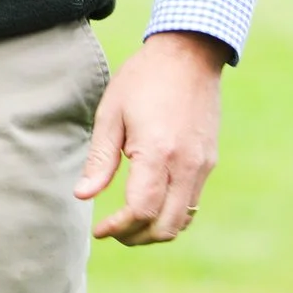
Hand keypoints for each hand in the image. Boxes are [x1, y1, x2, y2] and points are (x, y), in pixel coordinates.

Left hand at [74, 30, 226, 244]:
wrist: (189, 55)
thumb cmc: (142, 80)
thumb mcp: (111, 113)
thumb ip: (100, 159)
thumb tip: (82, 195)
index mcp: (158, 152)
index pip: (142, 210)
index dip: (119, 228)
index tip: (99, 230)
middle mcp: (186, 165)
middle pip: (166, 226)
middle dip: (137, 237)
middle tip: (113, 231)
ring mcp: (202, 166)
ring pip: (183, 220)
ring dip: (156, 230)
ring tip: (129, 222)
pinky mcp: (209, 162)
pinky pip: (192, 202)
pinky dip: (172, 214)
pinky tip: (150, 203)